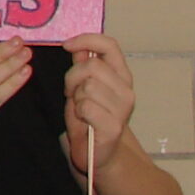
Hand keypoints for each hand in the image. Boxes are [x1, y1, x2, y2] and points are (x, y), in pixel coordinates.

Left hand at [62, 33, 135, 176]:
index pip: (110, 45)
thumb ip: (82, 66)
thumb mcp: (81, 87)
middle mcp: (126, 90)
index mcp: (121, 76)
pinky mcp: (114, 126)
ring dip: (76, 98)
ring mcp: (123, 108)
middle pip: (91, 66)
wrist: (97, 154)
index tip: (67, 45)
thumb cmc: (89, 119)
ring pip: (87, 87)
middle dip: (72, 78)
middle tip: (71, 93)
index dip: (87, 40)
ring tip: (80, 109)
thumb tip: (77, 46)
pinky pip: (86, 107)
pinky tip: (84, 120)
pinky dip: (78, 112)